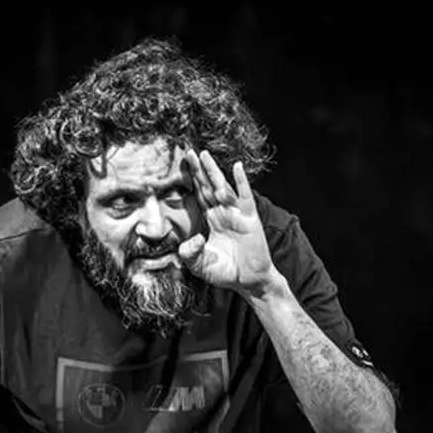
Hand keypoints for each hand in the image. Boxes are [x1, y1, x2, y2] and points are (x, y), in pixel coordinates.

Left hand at [179, 150, 277, 294]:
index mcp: (212, 219)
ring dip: (214, 172)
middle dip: (199, 170)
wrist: (249, 282)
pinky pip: (245, 197)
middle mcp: (223, 213)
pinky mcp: (250, 219)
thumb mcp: (200, 265)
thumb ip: (191, 254)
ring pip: (222, 189)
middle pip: (208, 187)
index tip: (183, 164)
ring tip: (204, 155)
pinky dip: (241, 182)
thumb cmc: (225, 272)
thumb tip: (192, 240)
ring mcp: (237, 214)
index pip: (199, 195)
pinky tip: (237, 167)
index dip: (192, 180)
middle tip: (189, 150)